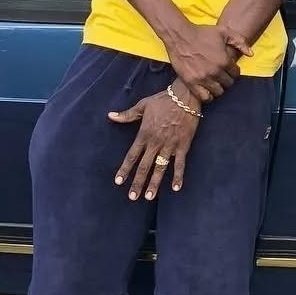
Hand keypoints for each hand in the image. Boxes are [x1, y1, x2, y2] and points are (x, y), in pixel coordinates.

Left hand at [108, 80, 199, 200]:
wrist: (185, 97)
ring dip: (154, 183)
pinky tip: (175, 188)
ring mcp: (170, 146)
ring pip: (160, 168)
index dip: (125, 169)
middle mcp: (155, 143)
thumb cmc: (163, 100)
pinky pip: (180, 164)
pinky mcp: (183, 146)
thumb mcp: (143, 105)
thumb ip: (127, 115)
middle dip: (138, 182)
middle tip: (132, 197)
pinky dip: (178, 176)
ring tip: (149, 197)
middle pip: (144, 166)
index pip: (132, 156)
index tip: (119, 182)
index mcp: (144, 134)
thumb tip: (110, 116)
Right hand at [167, 24, 251, 102]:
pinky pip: (204, 97)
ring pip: (218, 92)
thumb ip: (240, 42)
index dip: (233, 70)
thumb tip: (250, 54)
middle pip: (228, 84)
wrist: (180, 35)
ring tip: (214, 82)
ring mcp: (203, 78)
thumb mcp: (224, 31)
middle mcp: (215, 71)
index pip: (236, 74)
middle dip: (226, 79)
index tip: (227, 68)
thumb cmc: (202, 32)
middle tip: (220, 75)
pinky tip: (206, 90)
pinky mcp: (191, 83)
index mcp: (224, 60)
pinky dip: (208, 96)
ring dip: (218, 88)